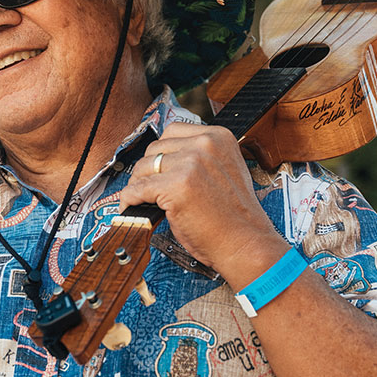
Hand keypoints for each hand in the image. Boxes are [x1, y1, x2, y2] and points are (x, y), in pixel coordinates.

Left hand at [118, 123, 284, 279]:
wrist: (246, 245)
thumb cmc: (236, 218)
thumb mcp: (224, 171)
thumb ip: (200, 158)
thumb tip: (165, 161)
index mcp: (219, 137)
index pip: (173, 132)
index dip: (162, 153)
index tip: (159, 169)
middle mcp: (205, 145)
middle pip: (155, 148)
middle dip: (149, 170)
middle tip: (149, 189)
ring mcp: (191, 164)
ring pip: (144, 167)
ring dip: (139, 185)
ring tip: (144, 200)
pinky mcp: (176, 186)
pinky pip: (137, 189)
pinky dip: (130, 200)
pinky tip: (133, 208)